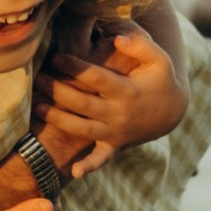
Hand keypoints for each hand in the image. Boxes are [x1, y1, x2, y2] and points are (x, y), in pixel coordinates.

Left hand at [38, 20, 181, 173]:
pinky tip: (74, 172)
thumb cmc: (161, 79)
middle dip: (58, 91)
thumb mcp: (159, 59)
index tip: (56, 57)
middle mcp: (119, 114)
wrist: (173, 111)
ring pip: (82, 129)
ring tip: (38, 107)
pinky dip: (89, 166)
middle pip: (83, 104)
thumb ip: (141, 44)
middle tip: (38, 78)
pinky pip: (101, 158)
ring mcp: (116, 132)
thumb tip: (117, 37)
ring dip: (58, 120)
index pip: (96, 78)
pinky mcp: (115, 145)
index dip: (74, 67)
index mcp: (128, 91)